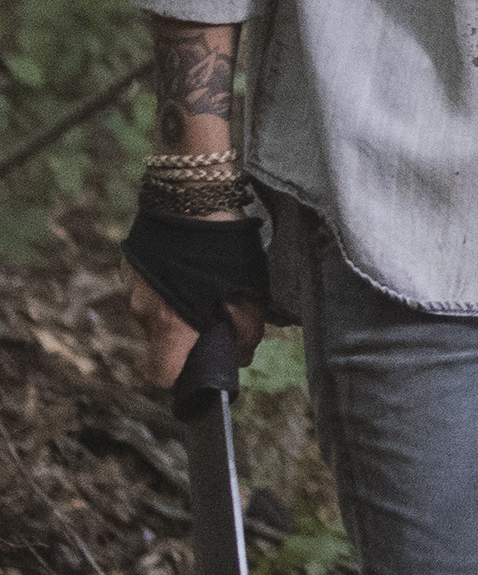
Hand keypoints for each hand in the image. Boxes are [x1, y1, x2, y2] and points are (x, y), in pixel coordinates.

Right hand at [125, 240, 265, 393]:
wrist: (191, 196)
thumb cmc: (224, 250)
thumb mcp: (250, 296)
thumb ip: (245, 335)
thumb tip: (238, 358)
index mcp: (168, 324)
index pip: (160, 374)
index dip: (180, 378)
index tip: (199, 368)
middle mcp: (141, 310)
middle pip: (161, 342)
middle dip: (187, 337)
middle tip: (215, 316)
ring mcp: (131, 286)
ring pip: (156, 314)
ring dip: (178, 309)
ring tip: (205, 285)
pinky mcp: (130, 266)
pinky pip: (150, 290)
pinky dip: (168, 288)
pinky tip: (189, 268)